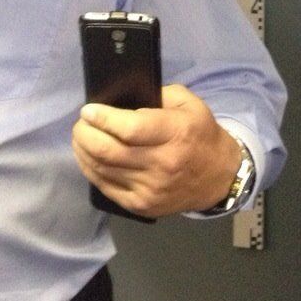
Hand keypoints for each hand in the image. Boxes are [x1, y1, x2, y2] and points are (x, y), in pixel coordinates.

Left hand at [72, 84, 241, 216]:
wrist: (219, 177)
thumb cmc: (201, 135)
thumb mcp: (190, 104)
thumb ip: (159, 95)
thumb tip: (124, 100)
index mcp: (176, 134)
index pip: (130, 129)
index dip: (103, 119)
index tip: (88, 110)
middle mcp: (163, 163)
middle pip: (109, 151)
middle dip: (85, 134)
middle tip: (80, 124)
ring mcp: (151, 188)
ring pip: (103, 170)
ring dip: (84, 151)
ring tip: (80, 138)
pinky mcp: (142, 205)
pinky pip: (107, 187)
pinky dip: (91, 170)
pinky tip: (88, 158)